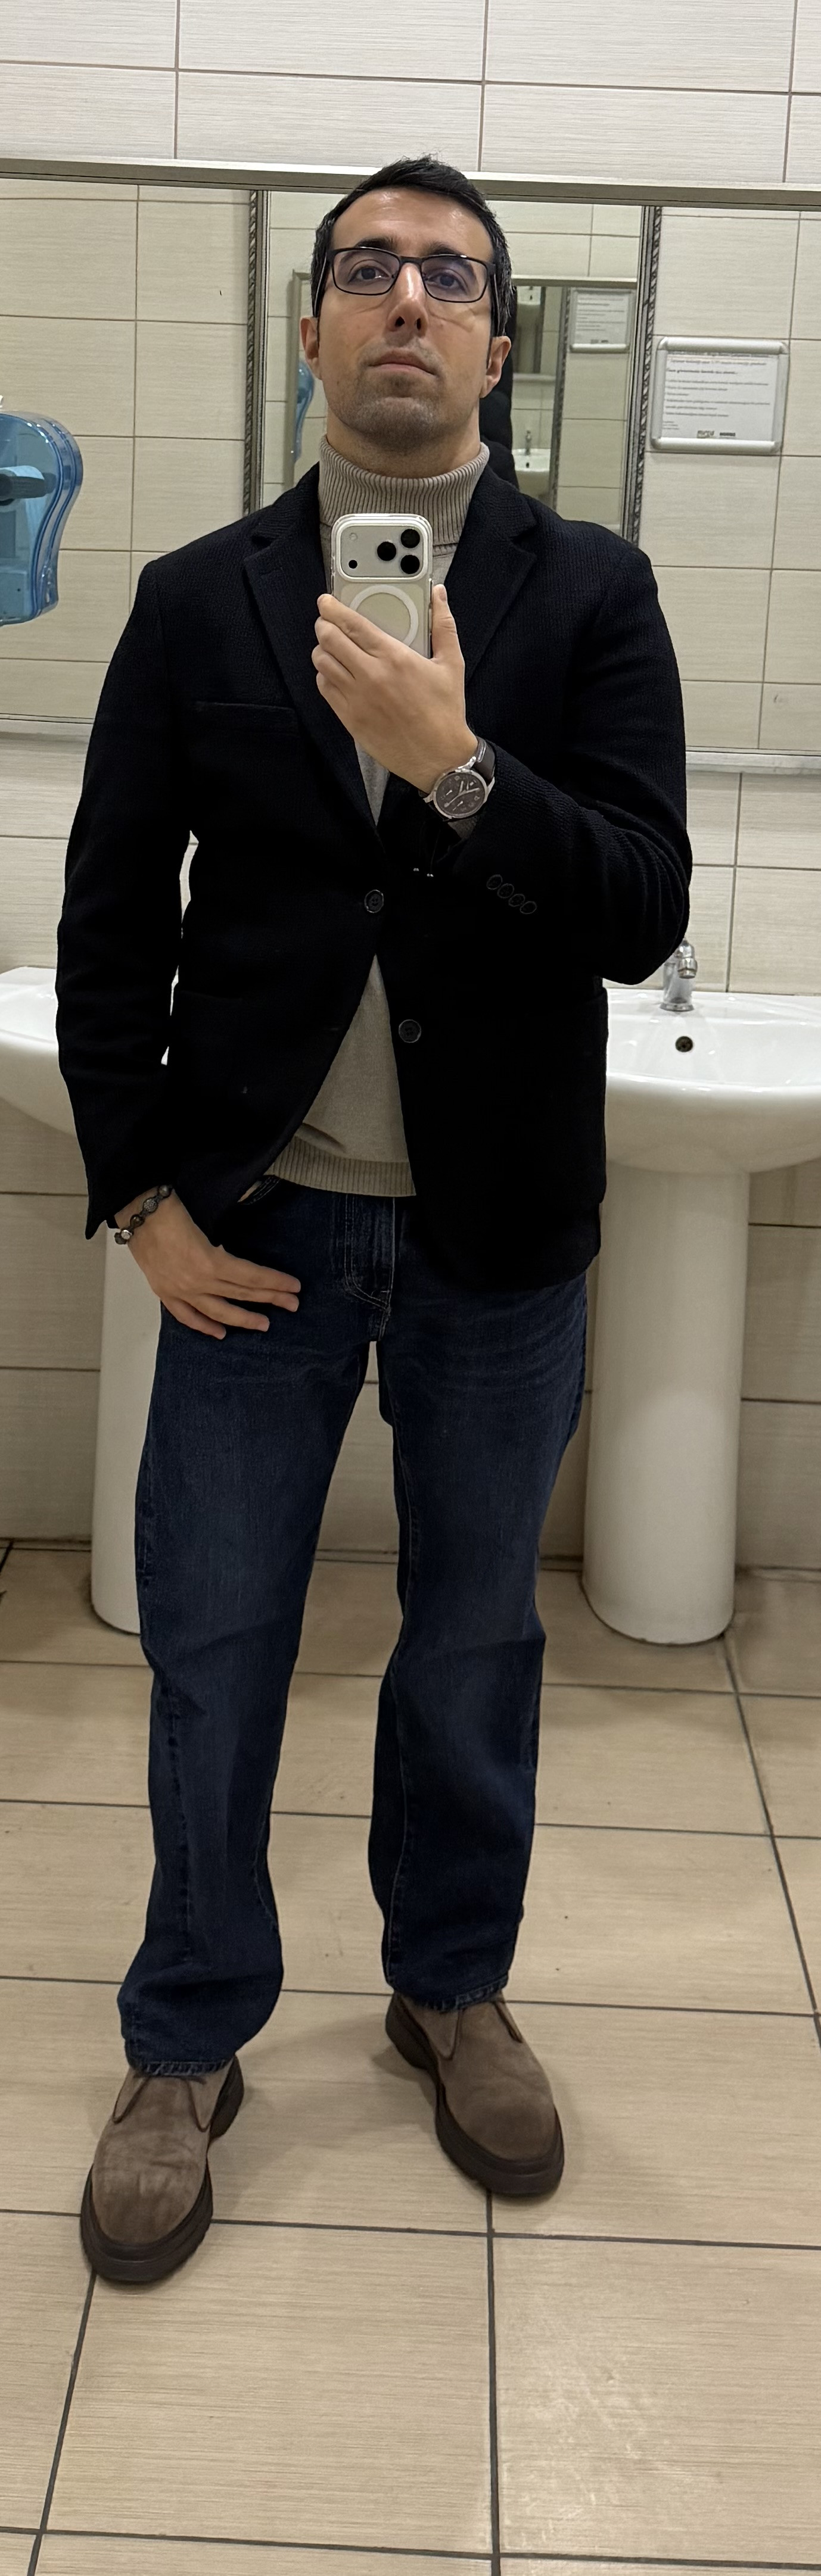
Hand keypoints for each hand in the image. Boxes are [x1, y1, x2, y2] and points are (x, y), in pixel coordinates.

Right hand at [114, 1188, 300, 1339]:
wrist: (138, 1211)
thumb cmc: (171, 1210)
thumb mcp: (207, 1221)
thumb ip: (225, 1245)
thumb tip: (243, 1260)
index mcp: (209, 1261)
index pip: (251, 1276)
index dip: (274, 1282)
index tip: (294, 1286)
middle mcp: (197, 1281)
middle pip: (241, 1293)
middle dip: (270, 1299)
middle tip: (292, 1305)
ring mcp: (180, 1290)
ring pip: (218, 1310)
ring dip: (243, 1318)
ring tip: (264, 1324)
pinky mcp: (165, 1292)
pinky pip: (187, 1316)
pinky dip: (204, 1325)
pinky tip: (220, 1333)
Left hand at [312, 584, 476, 791]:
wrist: (439, 757)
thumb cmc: (445, 711)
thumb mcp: (452, 664)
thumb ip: (443, 624)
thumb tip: (439, 594)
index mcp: (394, 657)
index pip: (352, 624)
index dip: (333, 608)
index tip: (326, 601)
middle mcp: (370, 675)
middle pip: (329, 639)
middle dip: (324, 625)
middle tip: (327, 622)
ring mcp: (356, 698)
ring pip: (322, 662)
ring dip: (322, 649)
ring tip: (330, 646)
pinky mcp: (349, 718)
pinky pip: (324, 688)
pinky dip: (325, 675)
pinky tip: (335, 672)